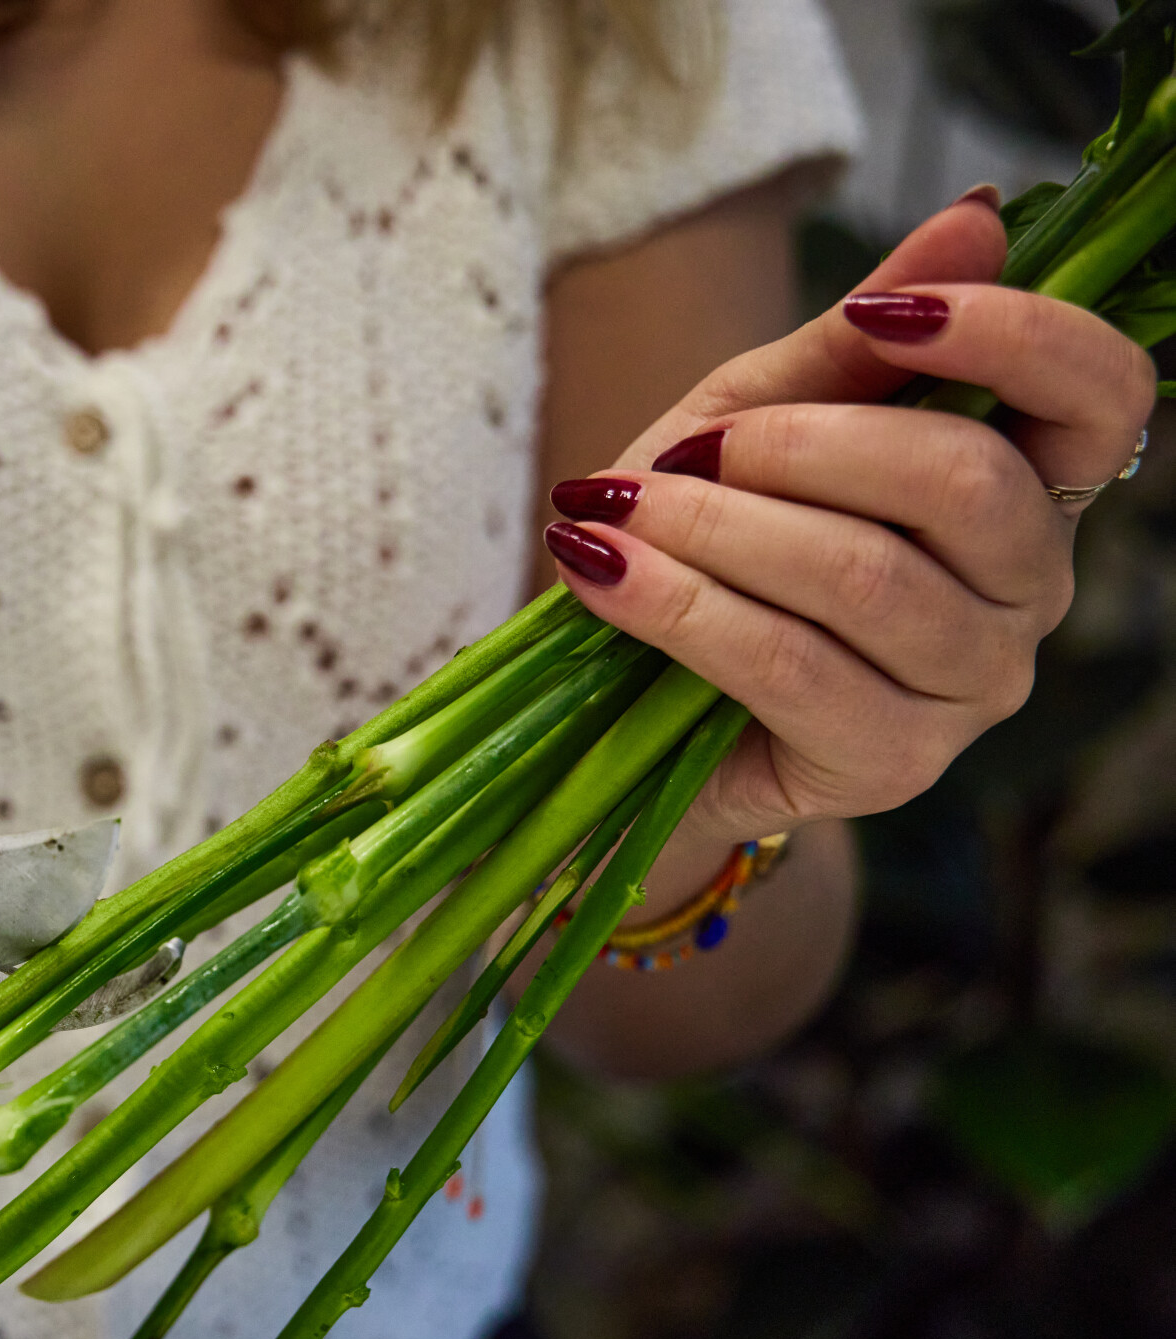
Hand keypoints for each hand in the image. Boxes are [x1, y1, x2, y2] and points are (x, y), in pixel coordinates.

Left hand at [539, 193, 1155, 844]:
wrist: (620, 701)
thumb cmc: (710, 540)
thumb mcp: (757, 417)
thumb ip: (855, 340)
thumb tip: (978, 212)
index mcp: (1027, 483)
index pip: (1102, 394)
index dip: (1014, 339)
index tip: (881, 318)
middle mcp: (1030, 588)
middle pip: (967, 484)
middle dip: (803, 447)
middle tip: (689, 453)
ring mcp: (972, 686)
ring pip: (866, 576)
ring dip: (717, 529)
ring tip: (611, 512)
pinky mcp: (890, 763)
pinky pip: (789, 664)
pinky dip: (678, 606)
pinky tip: (601, 573)